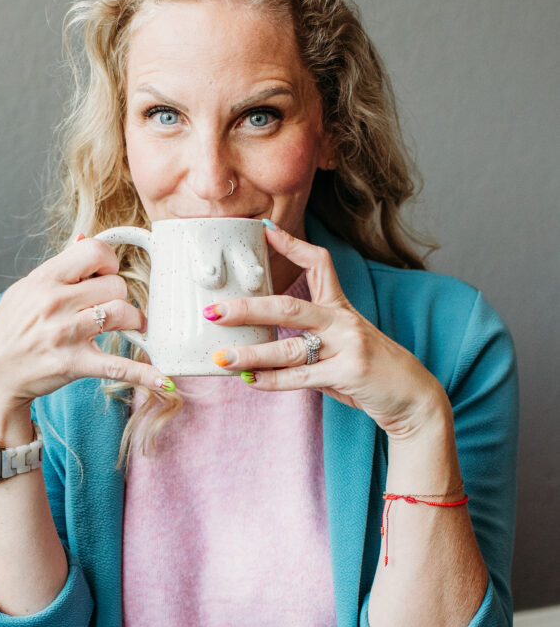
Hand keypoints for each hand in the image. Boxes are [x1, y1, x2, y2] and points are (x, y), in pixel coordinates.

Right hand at [0, 236, 173, 433]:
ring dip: (135, 321)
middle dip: (122, 295)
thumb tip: (84, 239)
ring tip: (131, 327)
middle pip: (116, 285)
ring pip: (122, 313)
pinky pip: (118, 366)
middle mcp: (55, 302)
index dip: (109, 261)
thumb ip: (58, 268)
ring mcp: (65, 333)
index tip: (107, 275)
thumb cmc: (10, 331)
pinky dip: (144, 374)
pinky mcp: (73, 363)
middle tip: (114, 307)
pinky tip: (163, 379)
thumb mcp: (25, 290)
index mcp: (44, 279)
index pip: (93, 251)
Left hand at [205, 224, 449, 439]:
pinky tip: (250, 382)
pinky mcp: (350, 373)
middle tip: (214, 310)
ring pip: (289, 347)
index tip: (263, 229)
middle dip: (247, 308)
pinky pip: (302, 377)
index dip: (291, 244)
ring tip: (221, 358)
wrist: (413, 397)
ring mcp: (348, 346)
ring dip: (251, 354)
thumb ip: (309, 339)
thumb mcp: (343, 343)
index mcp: (340, 307)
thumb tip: (260, 342)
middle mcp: (343, 321)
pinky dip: (272, 381)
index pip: (319, 263)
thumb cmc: (370, 370)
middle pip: (289, 306)